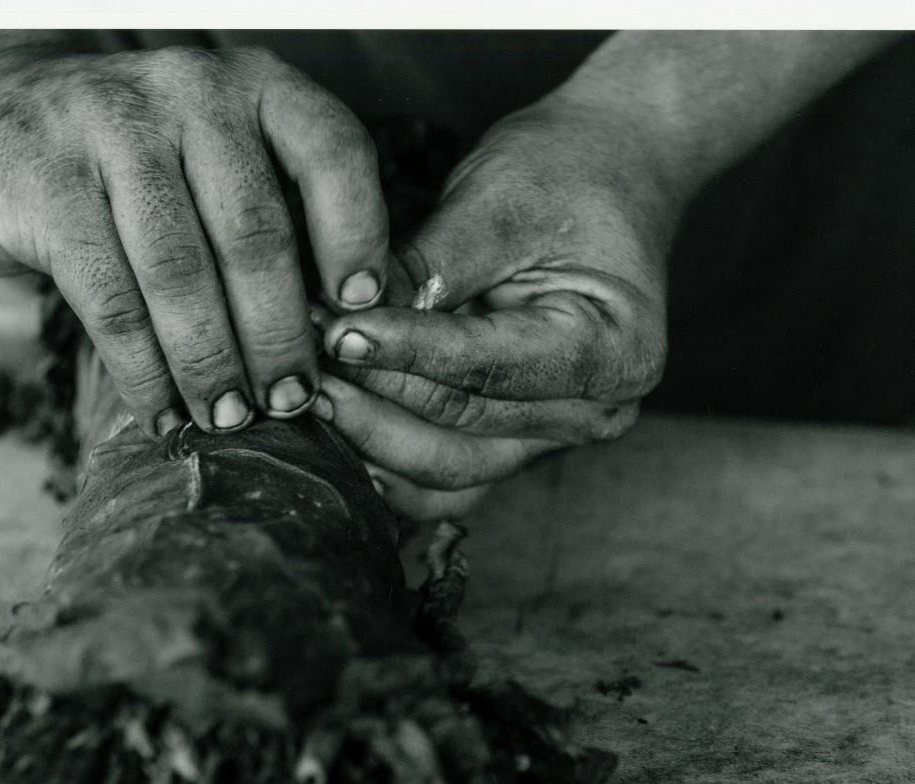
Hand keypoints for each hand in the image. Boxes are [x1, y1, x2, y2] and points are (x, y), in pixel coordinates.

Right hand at [0, 45, 388, 435]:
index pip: (331, 151)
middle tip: (292, 401)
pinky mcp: (46, 184)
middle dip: (279, 332)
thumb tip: (338, 339)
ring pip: (180, 271)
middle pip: (254, 231)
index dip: (358, 235)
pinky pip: (109, 297)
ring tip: (230, 419)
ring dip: (212, 362)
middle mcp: (190, 93)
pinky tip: (163, 412)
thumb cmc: (136, 164)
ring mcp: (112, 131)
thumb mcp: (215, 161)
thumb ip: (276, 220)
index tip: (361, 312)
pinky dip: (142, 370)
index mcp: (254, 87)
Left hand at [315, 96, 676, 519]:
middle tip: (299, 358)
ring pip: (444, 471)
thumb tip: (343, 319)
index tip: (334, 332)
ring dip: (369, 437)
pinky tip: (333, 434)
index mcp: (614, 352)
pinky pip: (443, 479)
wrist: (610, 173)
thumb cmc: (565, 173)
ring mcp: (554, 436)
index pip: (486, 367)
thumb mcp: (498, 202)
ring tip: (306, 392)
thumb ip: (426, 269)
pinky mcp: (515, 441)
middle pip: (459, 429)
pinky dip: (387, 462)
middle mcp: (594, 411)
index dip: (403, 353)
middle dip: (372, 395)